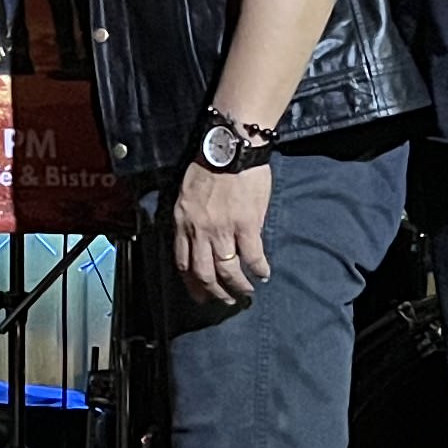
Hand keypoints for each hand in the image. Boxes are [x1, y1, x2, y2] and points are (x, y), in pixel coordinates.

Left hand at [169, 161, 271, 308]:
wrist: (230, 145)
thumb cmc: (209, 163)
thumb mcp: (187, 192)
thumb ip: (190, 217)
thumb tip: (199, 237)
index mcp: (183, 221)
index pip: (183, 262)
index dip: (192, 283)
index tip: (201, 294)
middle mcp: (199, 230)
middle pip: (203, 273)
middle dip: (215, 292)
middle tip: (226, 301)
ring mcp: (222, 229)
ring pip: (227, 270)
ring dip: (238, 286)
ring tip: (246, 293)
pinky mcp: (246, 224)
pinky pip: (252, 255)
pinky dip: (259, 269)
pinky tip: (264, 274)